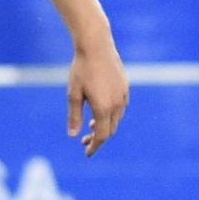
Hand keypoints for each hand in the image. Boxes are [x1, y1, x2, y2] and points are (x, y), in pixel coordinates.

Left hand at [67, 40, 128, 157]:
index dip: (95, 146)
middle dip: (98, 138)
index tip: (87, 153)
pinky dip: (112, 115)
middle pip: (110, 130)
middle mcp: (117, 104)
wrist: (96, 46)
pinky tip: (101, 111)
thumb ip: (74, 116)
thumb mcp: (73, 94)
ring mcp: (124, 95)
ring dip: (105, 126)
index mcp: (103, 108)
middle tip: (84, 140)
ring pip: (117, 119)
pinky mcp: (126, 87)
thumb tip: (72, 135)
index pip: (102, 136)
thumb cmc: (81, 69)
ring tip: (91, 126)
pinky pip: (121, 108)